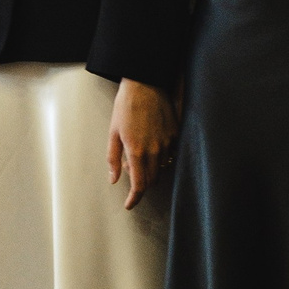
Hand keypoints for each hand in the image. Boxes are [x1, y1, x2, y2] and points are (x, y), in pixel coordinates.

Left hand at [106, 78, 175, 210]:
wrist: (145, 84)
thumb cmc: (125, 107)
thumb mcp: (113, 132)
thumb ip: (113, 159)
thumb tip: (113, 180)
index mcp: (137, 151)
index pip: (139, 185)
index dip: (135, 199)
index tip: (129, 205)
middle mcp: (155, 151)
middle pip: (151, 180)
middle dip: (139, 182)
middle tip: (128, 167)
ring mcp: (168, 143)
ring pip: (161, 169)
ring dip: (149, 169)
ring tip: (137, 152)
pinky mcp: (176, 135)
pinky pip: (170, 155)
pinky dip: (160, 157)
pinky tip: (150, 145)